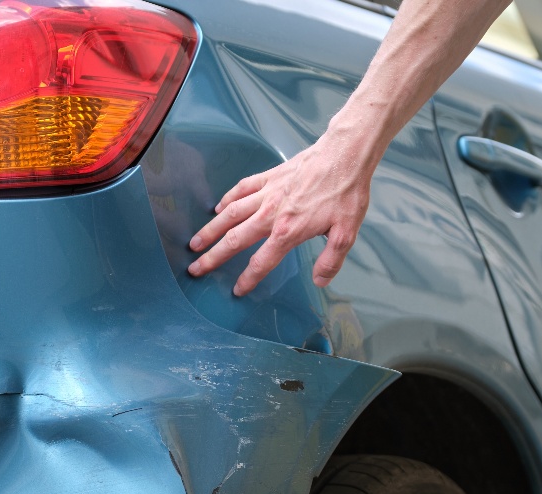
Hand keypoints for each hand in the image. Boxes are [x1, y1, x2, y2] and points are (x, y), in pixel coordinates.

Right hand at [187, 129, 374, 295]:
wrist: (344, 155)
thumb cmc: (346, 193)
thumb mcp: (346, 233)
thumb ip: (331, 260)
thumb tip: (320, 280)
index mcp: (288, 231)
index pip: (262, 262)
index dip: (248, 279)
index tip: (237, 290)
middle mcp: (271, 214)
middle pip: (235, 240)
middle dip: (213, 256)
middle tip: (196, 268)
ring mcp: (267, 193)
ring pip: (230, 214)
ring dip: (211, 229)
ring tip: (195, 242)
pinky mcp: (269, 177)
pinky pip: (241, 189)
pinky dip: (227, 199)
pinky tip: (218, 207)